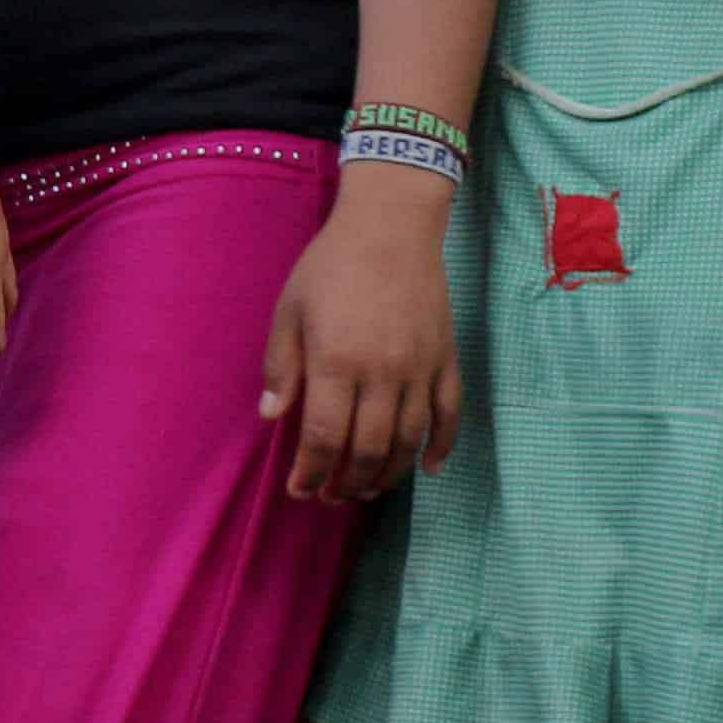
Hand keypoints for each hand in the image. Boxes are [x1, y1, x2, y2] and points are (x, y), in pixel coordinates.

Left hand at [260, 183, 457, 503]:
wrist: (391, 226)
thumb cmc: (330, 265)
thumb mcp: (289, 310)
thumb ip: (281, 367)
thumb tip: (272, 418)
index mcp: (336, 362)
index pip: (323, 437)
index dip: (311, 472)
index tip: (300, 489)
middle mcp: (382, 373)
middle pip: (367, 450)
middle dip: (346, 483)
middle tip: (331, 497)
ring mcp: (420, 369)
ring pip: (408, 441)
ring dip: (386, 476)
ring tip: (366, 491)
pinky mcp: (447, 360)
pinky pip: (450, 415)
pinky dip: (441, 448)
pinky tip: (426, 470)